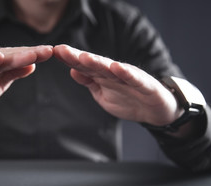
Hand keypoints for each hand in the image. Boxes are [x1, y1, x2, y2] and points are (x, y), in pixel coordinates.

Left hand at [54, 44, 182, 125]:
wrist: (156, 111)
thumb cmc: (128, 101)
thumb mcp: (102, 94)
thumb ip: (89, 82)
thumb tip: (72, 70)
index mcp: (103, 76)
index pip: (83, 66)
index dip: (69, 59)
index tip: (54, 52)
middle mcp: (114, 73)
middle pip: (94, 64)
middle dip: (77, 57)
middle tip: (61, 50)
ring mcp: (129, 77)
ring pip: (111, 68)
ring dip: (97, 62)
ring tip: (83, 57)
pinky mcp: (144, 84)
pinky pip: (134, 78)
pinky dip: (126, 73)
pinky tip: (116, 67)